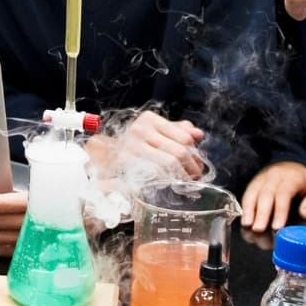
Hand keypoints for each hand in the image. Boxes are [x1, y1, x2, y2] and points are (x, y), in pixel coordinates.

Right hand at [89, 111, 204, 181]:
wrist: (106, 154)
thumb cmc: (136, 143)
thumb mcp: (156, 130)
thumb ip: (179, 130)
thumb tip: (199, 135)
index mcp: (150, 120)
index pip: (184, 137)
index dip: (196, 154)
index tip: (199, 165)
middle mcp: (140, 130)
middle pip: (178, 151)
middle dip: (191, 168)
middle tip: (196, 177)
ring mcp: (132, 147)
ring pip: (168, 163)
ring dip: (182, 177)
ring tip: (187, 183)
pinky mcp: (125, 163)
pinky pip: (153, 174)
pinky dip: (166, 181)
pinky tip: (171, 185)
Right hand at [241, 161, 305, 231]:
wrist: (291, 165)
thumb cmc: (305, 181)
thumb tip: (305, 213)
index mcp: (291, 178)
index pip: (284, 194)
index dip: (280, 211)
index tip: (277, 226)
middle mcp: (274, 177)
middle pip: (266, 195)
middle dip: (262, 214)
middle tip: (259, 229)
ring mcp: (261, 180)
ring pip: (253, 194)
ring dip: (250, 211)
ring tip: (248, 226)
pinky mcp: (253, 185)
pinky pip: (247, 195)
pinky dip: (244, 209)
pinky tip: (245, 221)